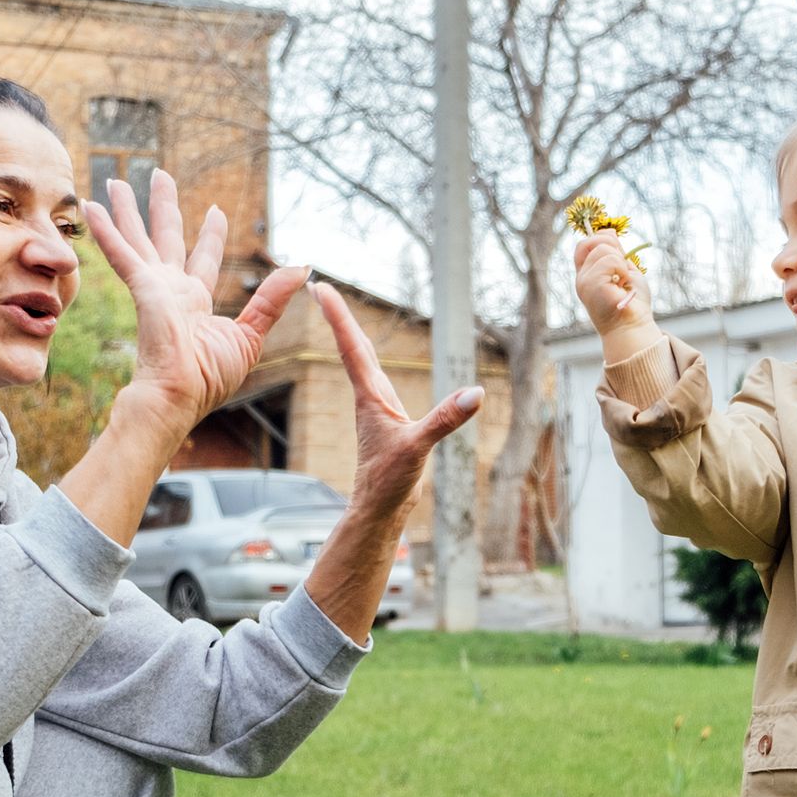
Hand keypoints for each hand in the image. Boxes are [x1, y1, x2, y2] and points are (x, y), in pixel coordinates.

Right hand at [85, 168, 304, 440]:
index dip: (209, 234)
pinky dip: (106, 229)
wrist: (179, 395)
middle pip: (166, 237)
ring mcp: (152, 287)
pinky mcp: (141, 287)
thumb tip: (301, 268)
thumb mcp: (250, 334)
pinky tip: (91, 206)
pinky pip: (121, 251)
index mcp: (194, 303)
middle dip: (163, 207)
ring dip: (127, 209)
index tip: (215, 210)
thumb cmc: (209, 377)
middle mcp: (170, 290)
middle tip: (159, 176)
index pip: (202, 258)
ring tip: (117, 180)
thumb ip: (271, 299)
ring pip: (138, 237)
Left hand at [319, 283, 480, 512]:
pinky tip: (369, 357)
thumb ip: (445, 420)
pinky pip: (373, 377)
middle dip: (338, 316)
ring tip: (336, 310)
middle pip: (352, 346)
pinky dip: (367, 357)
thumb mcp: (418, 448)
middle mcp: (370, 396)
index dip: (338, 316)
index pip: (351, 347)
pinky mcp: (386, 418)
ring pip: (360, 360)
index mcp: (371, 397)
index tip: (320, 287)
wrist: (378, 509)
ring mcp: (377, 407)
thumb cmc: (388, 481)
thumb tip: (475, 393)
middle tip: (320, 287)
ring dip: (350, 333)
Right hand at [573, 231, 650, 334]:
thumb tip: (609, 230)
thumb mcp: (624, 270)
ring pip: (604, 248)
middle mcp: (581, 278)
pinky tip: (622, 284)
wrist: (633, 326)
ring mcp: (584, 281)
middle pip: (592, 241)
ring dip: (621, 262)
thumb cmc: (632, 303)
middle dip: (613, 246)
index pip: (584, 245)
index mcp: (587, 275)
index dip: (600, 238)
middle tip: (623, 269)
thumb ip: (615, 253)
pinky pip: (610, 260)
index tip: (619, 251)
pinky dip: (622, 269)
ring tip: (622, 282)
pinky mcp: (590, 284)